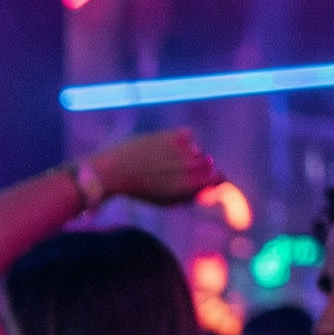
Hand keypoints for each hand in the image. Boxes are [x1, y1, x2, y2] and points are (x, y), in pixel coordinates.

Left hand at [90, 128, 219, 207]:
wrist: (114, 172)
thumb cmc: (139, 190)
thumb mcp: (165, 200)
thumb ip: (189, 195)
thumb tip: (208, 188)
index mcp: (187, 186)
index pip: (219, 177)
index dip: (215, 177)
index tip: (207, 178)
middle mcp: (188, 167)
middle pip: (208, 162)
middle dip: (199, 166)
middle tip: (178, 170)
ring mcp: (181, 149)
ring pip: (198, 149)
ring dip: (188, 153)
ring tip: (167, 159)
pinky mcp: (171, 135)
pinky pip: (188, 134)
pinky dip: (181, 139)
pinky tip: (165, 146)